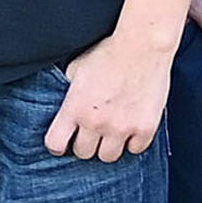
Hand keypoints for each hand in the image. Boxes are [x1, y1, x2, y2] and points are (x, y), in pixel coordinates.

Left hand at [47, 31, 178, 163]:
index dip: (58, 145)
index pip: (56, 144)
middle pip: (84, 153)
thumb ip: (69, 92)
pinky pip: (136, 150)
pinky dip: (133, 142)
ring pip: (108, 157)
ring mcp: (122, 127)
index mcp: (74, 108)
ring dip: (108, 147)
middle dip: (85, 144)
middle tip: (91, 133)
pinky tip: (131, 130)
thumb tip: (64, 104)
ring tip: (110, 134)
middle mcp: (95, 122)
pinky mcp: (145, 127)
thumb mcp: (76, 69)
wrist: (142, 45)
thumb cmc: (108, 52)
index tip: (63, 142)